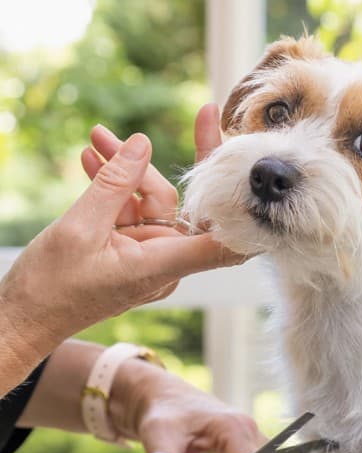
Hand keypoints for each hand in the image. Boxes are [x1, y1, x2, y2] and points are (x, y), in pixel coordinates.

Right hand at [0, 106, 235, 369]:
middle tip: (117, 134)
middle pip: (178, 207)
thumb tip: (143, 145)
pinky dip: (115, 190)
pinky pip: (134, 213)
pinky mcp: (133, 251)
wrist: (26, 317)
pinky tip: (93, 160)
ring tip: (95, 139)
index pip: (224, 242)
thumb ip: (114, 186)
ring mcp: (151, 256)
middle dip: (148, 167)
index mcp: (164, 266)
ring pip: (152, 204)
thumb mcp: (79, 228)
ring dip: (123, 172)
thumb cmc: (52, 286)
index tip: (243, 171)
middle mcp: (167, 263)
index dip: (240, 207)